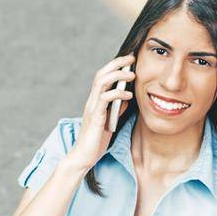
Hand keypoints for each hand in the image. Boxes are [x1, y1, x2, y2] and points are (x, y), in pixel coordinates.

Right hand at [75, 53, 135, 171]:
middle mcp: (91, 101)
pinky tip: (128, 94)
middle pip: (101, 73)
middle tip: (132, 58)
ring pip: (101, 82)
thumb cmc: (95, 141)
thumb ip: (116, 108)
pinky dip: (118, 93)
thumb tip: (126, 97)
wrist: (83, 157)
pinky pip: (105, 99)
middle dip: (117, 63)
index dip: (115, 66)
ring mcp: (92, 108)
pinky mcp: (95, 117)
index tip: (129, 60)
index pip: (103, 76)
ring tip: (132, 74)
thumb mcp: (110, 121)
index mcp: (95, 101)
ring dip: (118, 75)